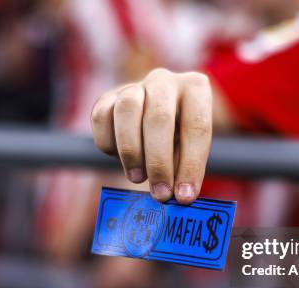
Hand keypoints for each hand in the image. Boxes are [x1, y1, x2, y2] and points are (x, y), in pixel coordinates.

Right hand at [91, 69, 211, 203]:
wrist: (157, 116)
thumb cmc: (180, 137)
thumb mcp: (191, 148)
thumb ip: (185, 167)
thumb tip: (178, 196)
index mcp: (196, 89)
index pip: (197, 126)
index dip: (191, 165)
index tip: (185, 196)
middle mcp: (165, 80)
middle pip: (159, 117)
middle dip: (159, 162)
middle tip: (160, 193)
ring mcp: (134, 85)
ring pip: (127, 110)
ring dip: (131, 151)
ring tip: (137, 178)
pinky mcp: (107, 97)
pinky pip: (101, 117)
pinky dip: (108, 143)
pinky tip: (120, 160)